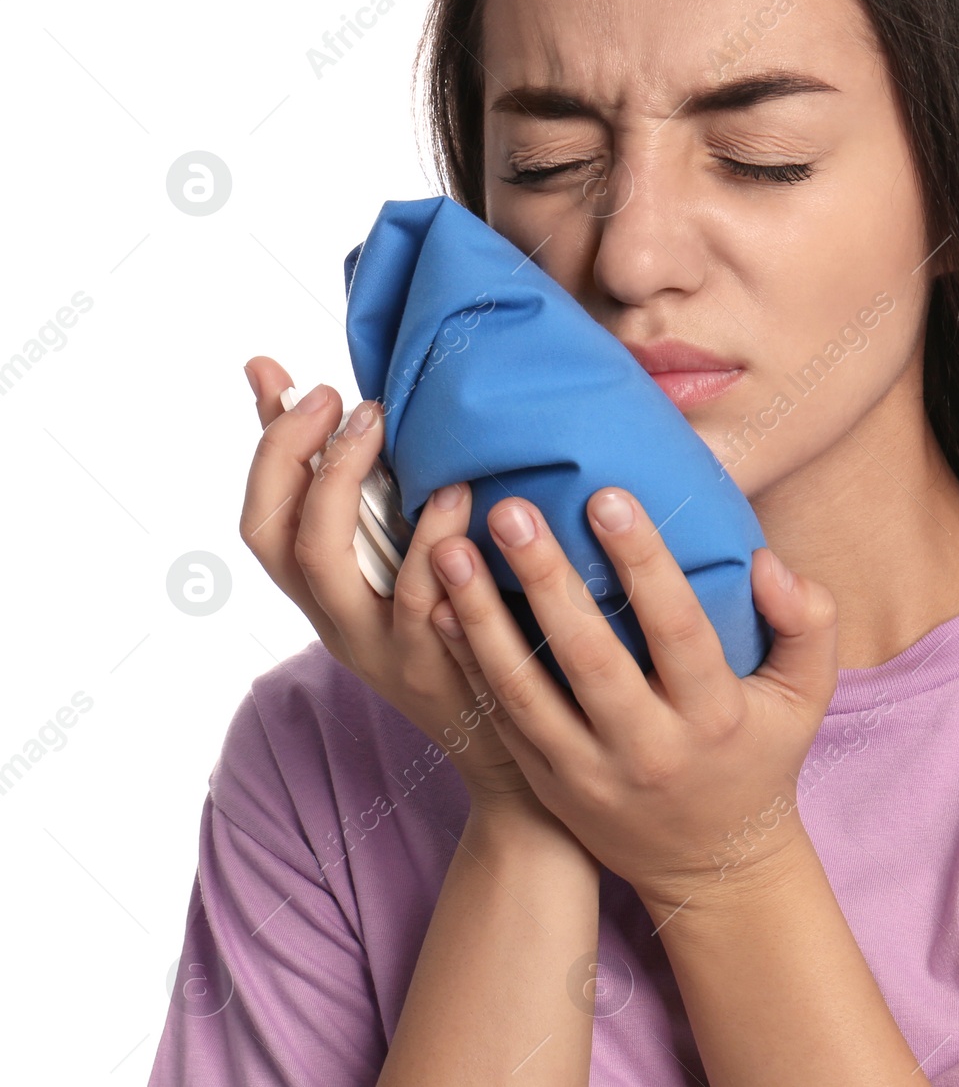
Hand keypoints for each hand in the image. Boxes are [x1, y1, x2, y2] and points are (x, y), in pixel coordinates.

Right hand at [237, 356, 574, 832]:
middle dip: (304, 461)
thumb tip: (288, 382)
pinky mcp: (443, 666)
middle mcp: (343, 626)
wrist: (518, 754)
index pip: (262, 526)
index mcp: (330, 599)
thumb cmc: (463, 636)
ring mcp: (387, 649)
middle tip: (350, 401)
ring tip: (388, 429)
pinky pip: (425, 601)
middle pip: (285, 542)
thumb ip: (365, 488)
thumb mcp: (406, 567)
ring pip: (332, 574)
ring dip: (349, 491)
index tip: (299, 383)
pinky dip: (436, 541)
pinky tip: (462, 493)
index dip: (268, 451)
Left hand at [427, 485, 837, 911]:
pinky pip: (499, 717)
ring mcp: (587, 772)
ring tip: (448, 550)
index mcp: (713, 715)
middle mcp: (646, 747)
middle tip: (509, 510)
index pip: (676, 628)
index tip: (607, 498)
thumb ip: (807, 621)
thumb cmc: (760, 756)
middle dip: (544, 579)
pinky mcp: (547, 782)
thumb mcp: (806, 695)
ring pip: (522, 690)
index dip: (643, 563)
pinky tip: (437, 607)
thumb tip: (766, 562)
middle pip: (587, 657)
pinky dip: (465, 663)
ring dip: (480, 618)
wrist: (712, 867)